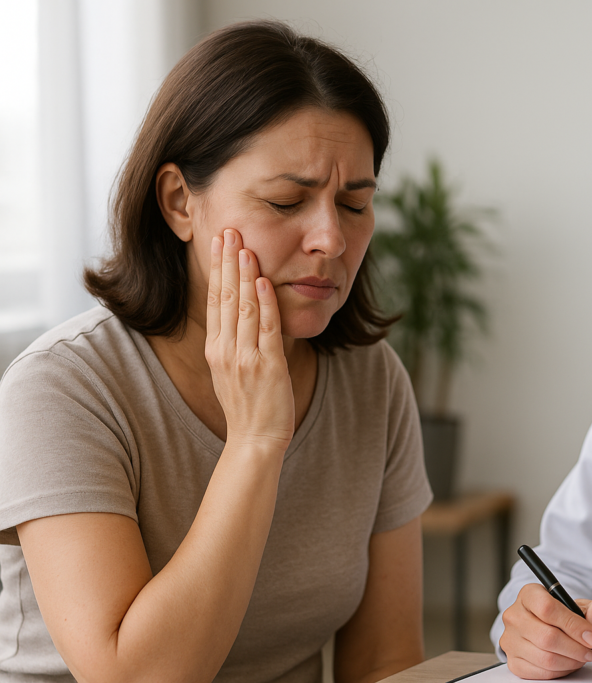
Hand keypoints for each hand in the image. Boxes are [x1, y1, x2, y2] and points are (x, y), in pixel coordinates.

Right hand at [206, 228, 294, 451]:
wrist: (256, 442)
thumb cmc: (249, 408)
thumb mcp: (231, 372)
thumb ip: (234, 344)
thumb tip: (241, 317)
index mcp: (216, 351)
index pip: (215, 301)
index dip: (217, 270)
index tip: (219, 243)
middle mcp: (226, 351)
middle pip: (225, 297)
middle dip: (227, 262)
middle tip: (229, 231)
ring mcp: (245, 358)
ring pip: (244, 307)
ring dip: (245, 274)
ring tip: (245, 246)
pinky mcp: (268, 367)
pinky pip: (266, 328)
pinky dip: (266, 303)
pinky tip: (265, 281)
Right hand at [499, 583, 591, 679]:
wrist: (550, 626)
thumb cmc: (565, 615)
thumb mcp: (586, 605)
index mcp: (529, 594)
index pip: (548, 609)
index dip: (574, 625)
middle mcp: (515, 615)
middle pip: (547, 637)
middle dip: (576, 648)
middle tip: (591, 651)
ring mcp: (511, 639)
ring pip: (545, 658)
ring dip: (570, 661)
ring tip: (582, 656)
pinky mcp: (513, 661)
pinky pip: (540, 672)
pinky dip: (560, 671)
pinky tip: (568, 662)